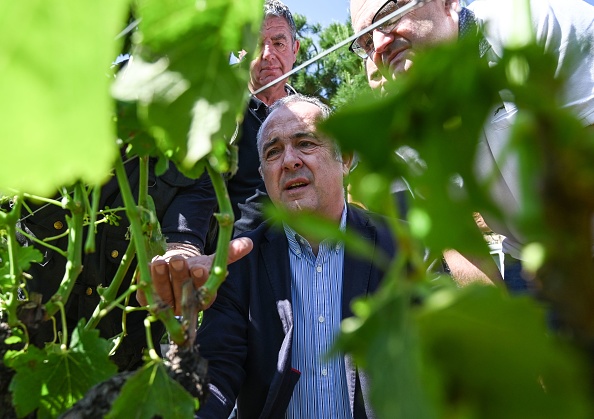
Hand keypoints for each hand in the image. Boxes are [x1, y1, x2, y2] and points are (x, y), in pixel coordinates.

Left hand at [137, 237, 252, 314]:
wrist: (172, 270)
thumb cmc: (194, 267)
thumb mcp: (211, 260)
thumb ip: (228, 253)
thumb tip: (248, 243)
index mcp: (203, 298)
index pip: (203, 292)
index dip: (200, 281)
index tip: (199, 268)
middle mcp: (185, 305)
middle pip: (181, 291)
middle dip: (179, 275)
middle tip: (178, 259)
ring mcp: (166, 306)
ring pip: (163, 293)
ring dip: (160, 277)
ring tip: (159, 262)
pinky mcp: (148, 302)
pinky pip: (146, 294)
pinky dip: (146, 280)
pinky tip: (146, 269)